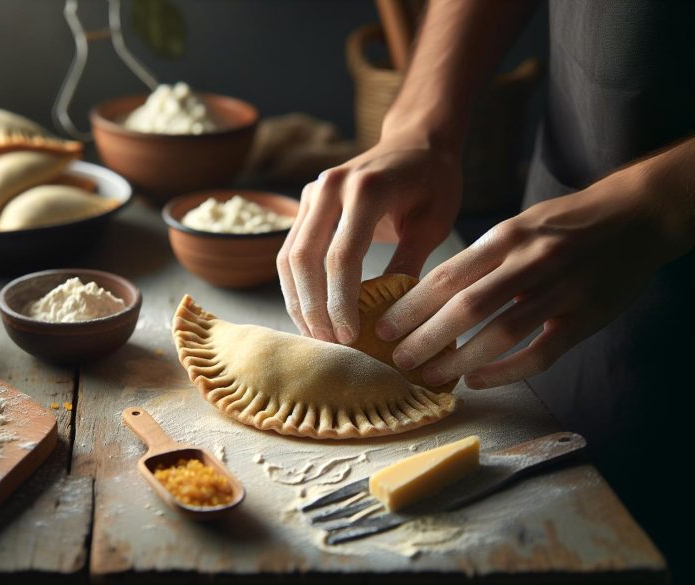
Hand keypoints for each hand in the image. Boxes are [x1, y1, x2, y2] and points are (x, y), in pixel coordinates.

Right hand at [276, 132, 461, 343]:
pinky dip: (297, 285)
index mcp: (366, 189)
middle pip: (305, 259)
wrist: (416, 141)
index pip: (342, 256)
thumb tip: (390, 318)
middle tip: (329, 344)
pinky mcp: (306, 202)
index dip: (342, 302)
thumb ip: (410, 264)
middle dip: (313, 308)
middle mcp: (330, 186)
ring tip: (317, 335)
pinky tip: (310, 312)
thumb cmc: (434, 182)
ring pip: (289, 257)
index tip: (351, 336)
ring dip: (299, 300)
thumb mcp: (434, 223)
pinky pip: (291, 250)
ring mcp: (313, 192)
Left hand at [376, 173, 671, 388]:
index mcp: (506, 237)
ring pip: (501, 332)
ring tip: (430, 376)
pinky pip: (542, 351)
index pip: (448, 275)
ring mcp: (560, 290)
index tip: (383, 326)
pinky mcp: (586, 316)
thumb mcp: (517, 227)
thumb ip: (480, 259)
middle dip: (426, 337)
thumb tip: (428, 296)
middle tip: (397, 359)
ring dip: (460, 359)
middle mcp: (529, 262)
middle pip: (467, 306)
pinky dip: (508, 371)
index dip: (411, 305)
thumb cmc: (564, 225)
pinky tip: (478, 381)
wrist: (636, 215)